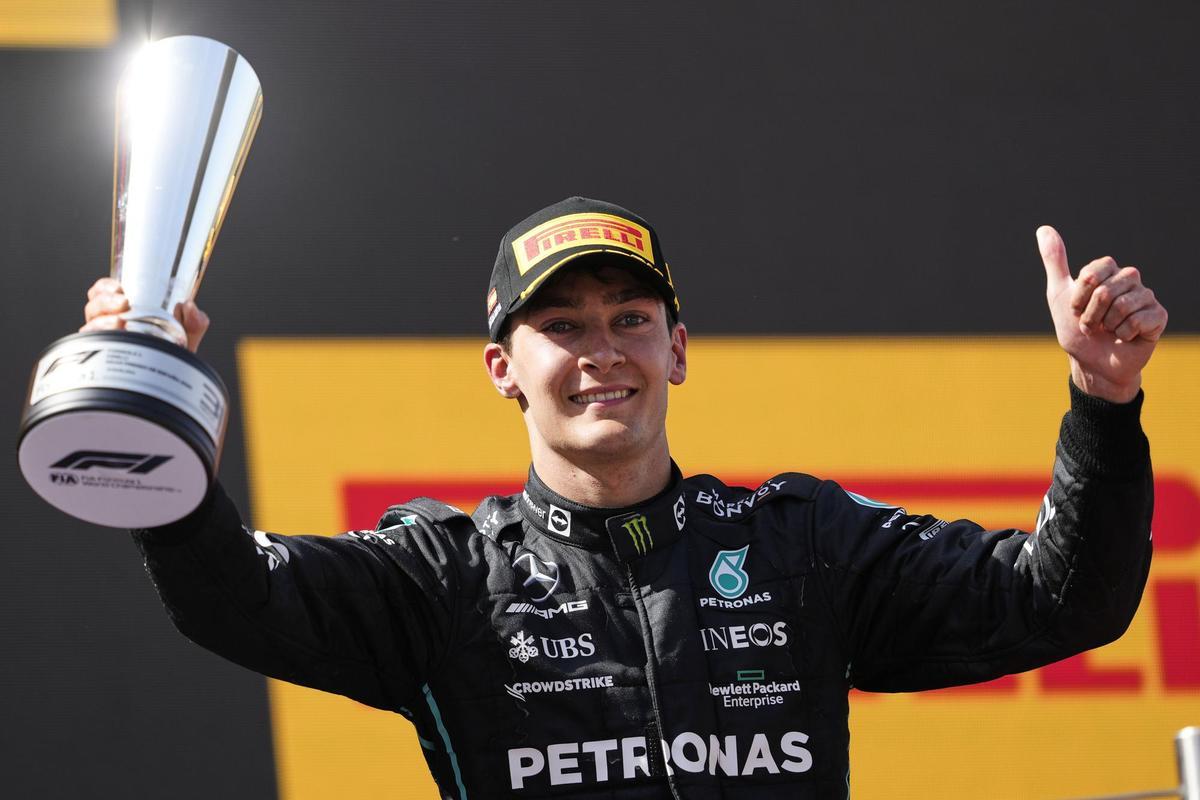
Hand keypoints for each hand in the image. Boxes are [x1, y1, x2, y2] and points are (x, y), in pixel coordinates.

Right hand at [81, 277, 209, 353]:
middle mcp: (109, 327)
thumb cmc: (174, 356)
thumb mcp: (188, 334)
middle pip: (94, 307)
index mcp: (123, 313)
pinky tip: (111, 342)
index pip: (103, 293)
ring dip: (102, 322)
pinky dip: (98, 343)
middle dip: (104, 301)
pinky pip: (91, 351)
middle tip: (123, 303)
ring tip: (118, 322)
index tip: (119, 288)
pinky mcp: (103, 362)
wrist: (174, 386)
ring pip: (90, 327)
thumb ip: (195, 320)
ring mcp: (105, 344)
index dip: (105, 287)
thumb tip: (189, 306)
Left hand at [1038, 226, 1166, 402]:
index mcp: (1108, 271)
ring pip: (1123, 305)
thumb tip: (1043, 229)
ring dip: (1106, 325)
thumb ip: (1055, 261)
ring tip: (1106, 332)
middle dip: (1091, 313)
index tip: (1075, 309)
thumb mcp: (1059, 294)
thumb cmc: (1076, 329)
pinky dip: (1124, 334)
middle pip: (1107, 290)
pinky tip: (1124, 338)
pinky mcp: (1158, 316)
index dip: (1080, 295)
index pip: (1094, 272)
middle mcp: (1129, 280)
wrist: (1091, 363)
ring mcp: (1146, 297)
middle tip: (1091, 324)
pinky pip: (1139, 320)